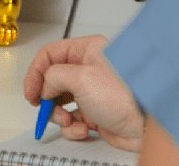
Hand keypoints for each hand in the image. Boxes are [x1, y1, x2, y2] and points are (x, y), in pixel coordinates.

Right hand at [23, 35, 143, 151]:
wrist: (147, 125)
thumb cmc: (125, 95)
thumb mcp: (81, 78)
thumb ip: (54, 77)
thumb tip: (45, 86)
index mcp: (87, 50)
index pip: (50, 54)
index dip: (36, 72)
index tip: (31, 92)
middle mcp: (89, 69)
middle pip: (53, 80)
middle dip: (47, 97)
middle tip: (45, 108)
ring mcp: (92, 93)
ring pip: (61, 102)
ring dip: (59, 115)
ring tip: (68, 120)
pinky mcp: (95, 113)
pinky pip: (72, 120)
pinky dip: (72, 127)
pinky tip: (82, 129)